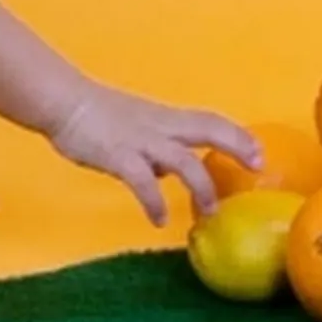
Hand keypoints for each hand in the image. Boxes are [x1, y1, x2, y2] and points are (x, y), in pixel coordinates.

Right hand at [47, 85, 260, 227]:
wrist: (62, 101)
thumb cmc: (94, 114)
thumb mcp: (134, 127)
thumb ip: (154, 148)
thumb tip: (166, 174)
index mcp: (164, 118)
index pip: (210, 121)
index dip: (237, 135)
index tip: (259, 153)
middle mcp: (160, 126)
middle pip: (209, 128)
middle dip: (236, 144)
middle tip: (257, 164)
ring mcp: (141, 141)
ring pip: (184, 161)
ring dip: (201, 187)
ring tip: (209, 212)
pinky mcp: (119, 156)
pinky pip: (143, 183)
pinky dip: (154, 202)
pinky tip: (157, 220)